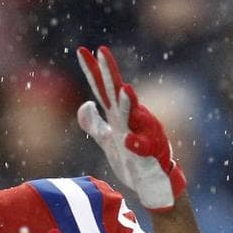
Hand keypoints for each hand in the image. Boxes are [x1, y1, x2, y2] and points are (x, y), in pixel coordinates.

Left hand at [76, 45, 186, 210]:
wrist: (151, 182)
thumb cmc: (130, 157)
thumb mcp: (106, 139)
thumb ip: (93, 123)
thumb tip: (85, 104)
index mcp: (118, 115)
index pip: (102, 89)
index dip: (92, 70)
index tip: (81, 50)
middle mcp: (132, 118)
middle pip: (117, 93)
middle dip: (110, 73)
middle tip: (102, 52)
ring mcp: (142, 134)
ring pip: (135, 116)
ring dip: (129, 103)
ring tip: (123, 89)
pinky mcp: (150, 154)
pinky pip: (144, 148)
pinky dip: (137, 144)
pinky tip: (128, 141)